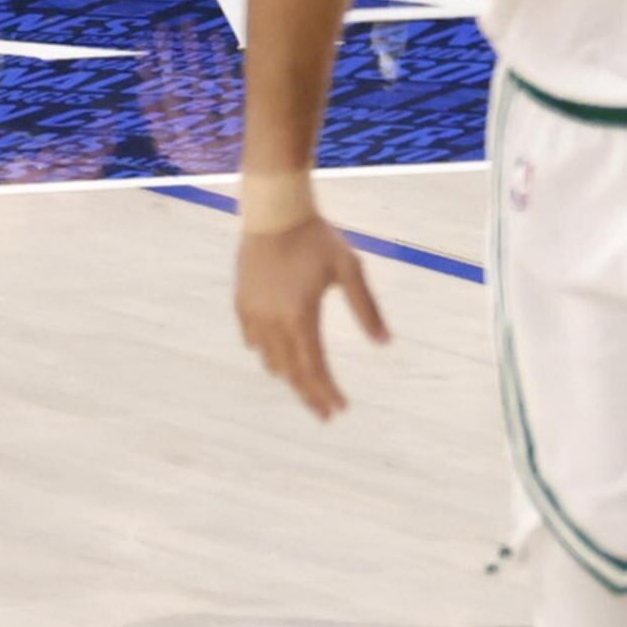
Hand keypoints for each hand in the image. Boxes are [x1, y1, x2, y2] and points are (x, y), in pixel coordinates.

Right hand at [236, 197, 385, 418]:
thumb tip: (385, 342)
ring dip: (290, 376)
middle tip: (326, 414)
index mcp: (300, 316)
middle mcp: (273, 322)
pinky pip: (253, 340)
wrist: (275, 213)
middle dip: (310, 394)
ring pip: (270, 360)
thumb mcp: (349, 269)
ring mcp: (253, 314)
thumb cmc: (317, 238)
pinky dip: (267, 353)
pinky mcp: (241, 304)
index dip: (327, 392)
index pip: (314, 368)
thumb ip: (367, 308)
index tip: (339, 410)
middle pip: (292, 372)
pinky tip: (278, 358)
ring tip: (307, 385)